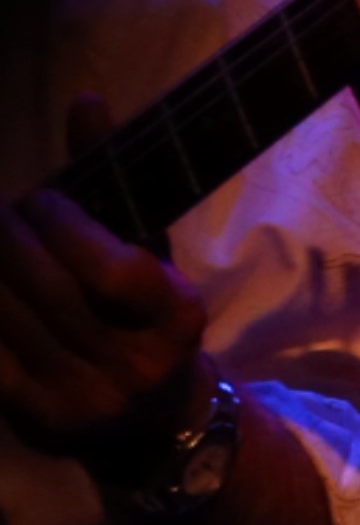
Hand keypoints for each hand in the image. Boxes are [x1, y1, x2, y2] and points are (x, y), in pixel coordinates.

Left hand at [0, 107, 214, 478]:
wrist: (158, 423)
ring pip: (4, 315)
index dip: (63, 225)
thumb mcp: (150, 252)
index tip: (39, 201)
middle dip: (6, 236)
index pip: (111, 269)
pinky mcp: (38, 420)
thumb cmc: (145, 319)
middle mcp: (136, 365)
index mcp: (177, 318)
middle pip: (44, 286)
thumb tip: (84, 101)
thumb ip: (117, 181)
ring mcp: (84, 398)